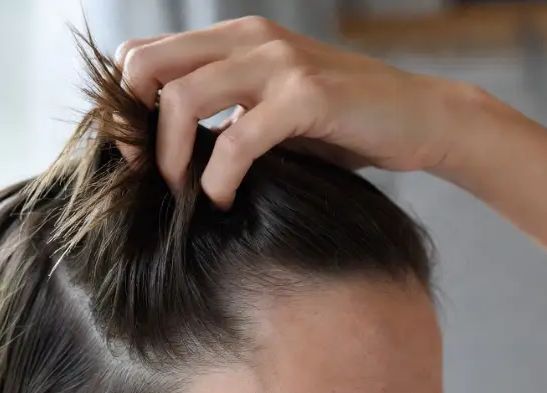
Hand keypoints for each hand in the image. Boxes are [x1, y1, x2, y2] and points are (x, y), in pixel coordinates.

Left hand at [116, 16, 472, 207]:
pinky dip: (220, 178)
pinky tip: (225, 201)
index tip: (139, 156)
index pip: (142, 54)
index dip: (126, 106)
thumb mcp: (269, 109)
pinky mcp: (308, 95)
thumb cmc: (341, 124)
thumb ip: (223, 114)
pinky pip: (239, 139)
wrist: (420, 118)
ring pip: (182, 98)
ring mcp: (278, 63)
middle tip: (150, 176)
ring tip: (184, 195)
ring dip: (171, 157)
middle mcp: (249, 39)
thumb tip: (162, 154)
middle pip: (145, 66)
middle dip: (134, 129)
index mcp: (234, 39)